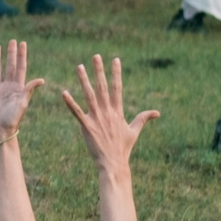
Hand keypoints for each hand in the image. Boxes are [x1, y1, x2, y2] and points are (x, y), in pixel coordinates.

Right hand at [0, 40, 47, 145]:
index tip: (22, 43)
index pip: (20, 67)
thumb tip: (41, 80)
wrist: (0, 131)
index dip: (21, 56)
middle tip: (12, 41)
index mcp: (19, 88)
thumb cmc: (13, 119)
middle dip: (11, 54)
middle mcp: (8, 86)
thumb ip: (29, 90)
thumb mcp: (23, 104)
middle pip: (10, 66)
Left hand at [59, 55, 157, 175]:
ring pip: (89, 95)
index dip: (116, 73)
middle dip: (100, 71)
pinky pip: (77, 112)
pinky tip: (64, 92)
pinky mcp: (86, 127)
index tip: (115, 60)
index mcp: (118, 111)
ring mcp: (96, 119)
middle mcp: (107, 112)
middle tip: (96, 56)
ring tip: (80, 67)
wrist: (113, 163)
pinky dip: (70, 103)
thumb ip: (143, 119)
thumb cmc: (123, 148)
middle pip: (103, 87)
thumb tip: (157, 112)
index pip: (118, 88)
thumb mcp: (134, 131)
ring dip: (84, 80)